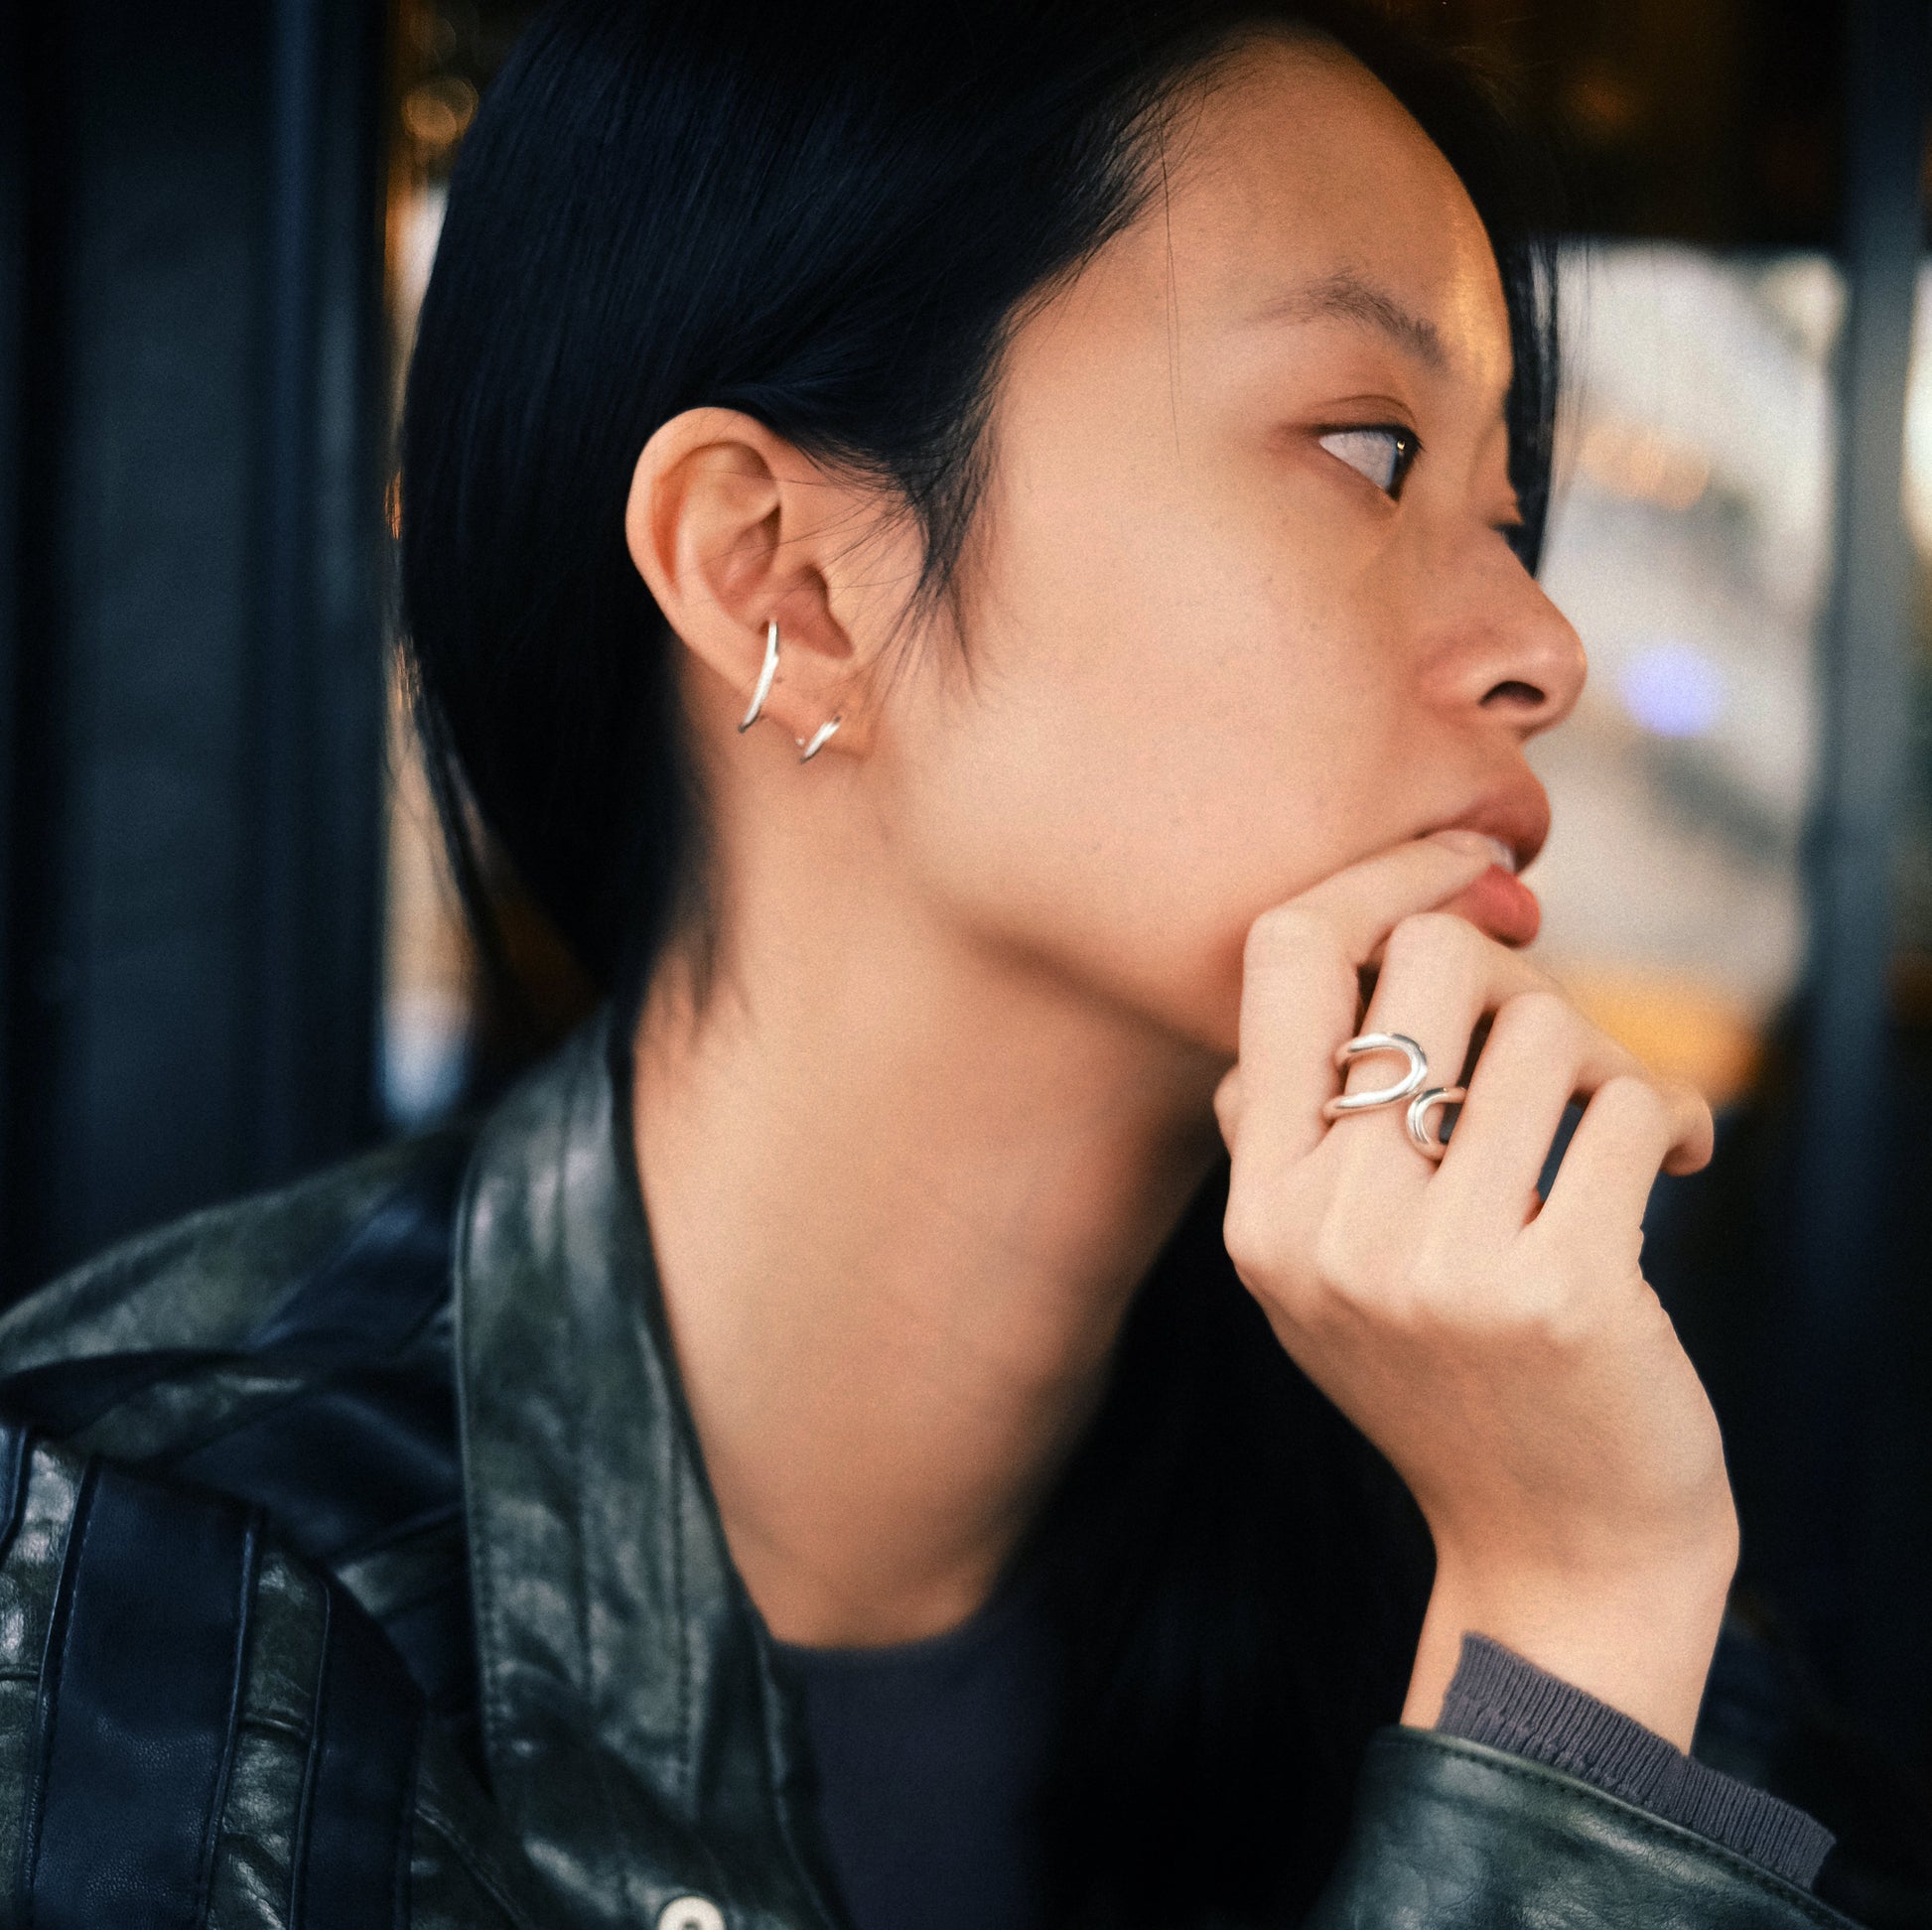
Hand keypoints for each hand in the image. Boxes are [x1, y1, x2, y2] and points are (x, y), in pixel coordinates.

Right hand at [1213, 833, 1732, 1747]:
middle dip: (1512, 964)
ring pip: (1544, 1028)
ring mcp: (1437, 1267)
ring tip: (1625, 1118)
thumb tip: (1360, 939)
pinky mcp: (1562, 1292)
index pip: (1282, 957)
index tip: (1460, 859)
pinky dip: (1675, 1115)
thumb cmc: (1450, 1381)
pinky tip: (1683, 1161)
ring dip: (1606, 1058)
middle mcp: (1326, 1229)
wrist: (1556, 1554)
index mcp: (1259, 1208)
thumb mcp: (1320, 1271)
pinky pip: (1632, 1106)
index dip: (1379, 877)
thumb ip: (1298, 1128)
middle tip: (1552, 1029)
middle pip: (1424, 960)